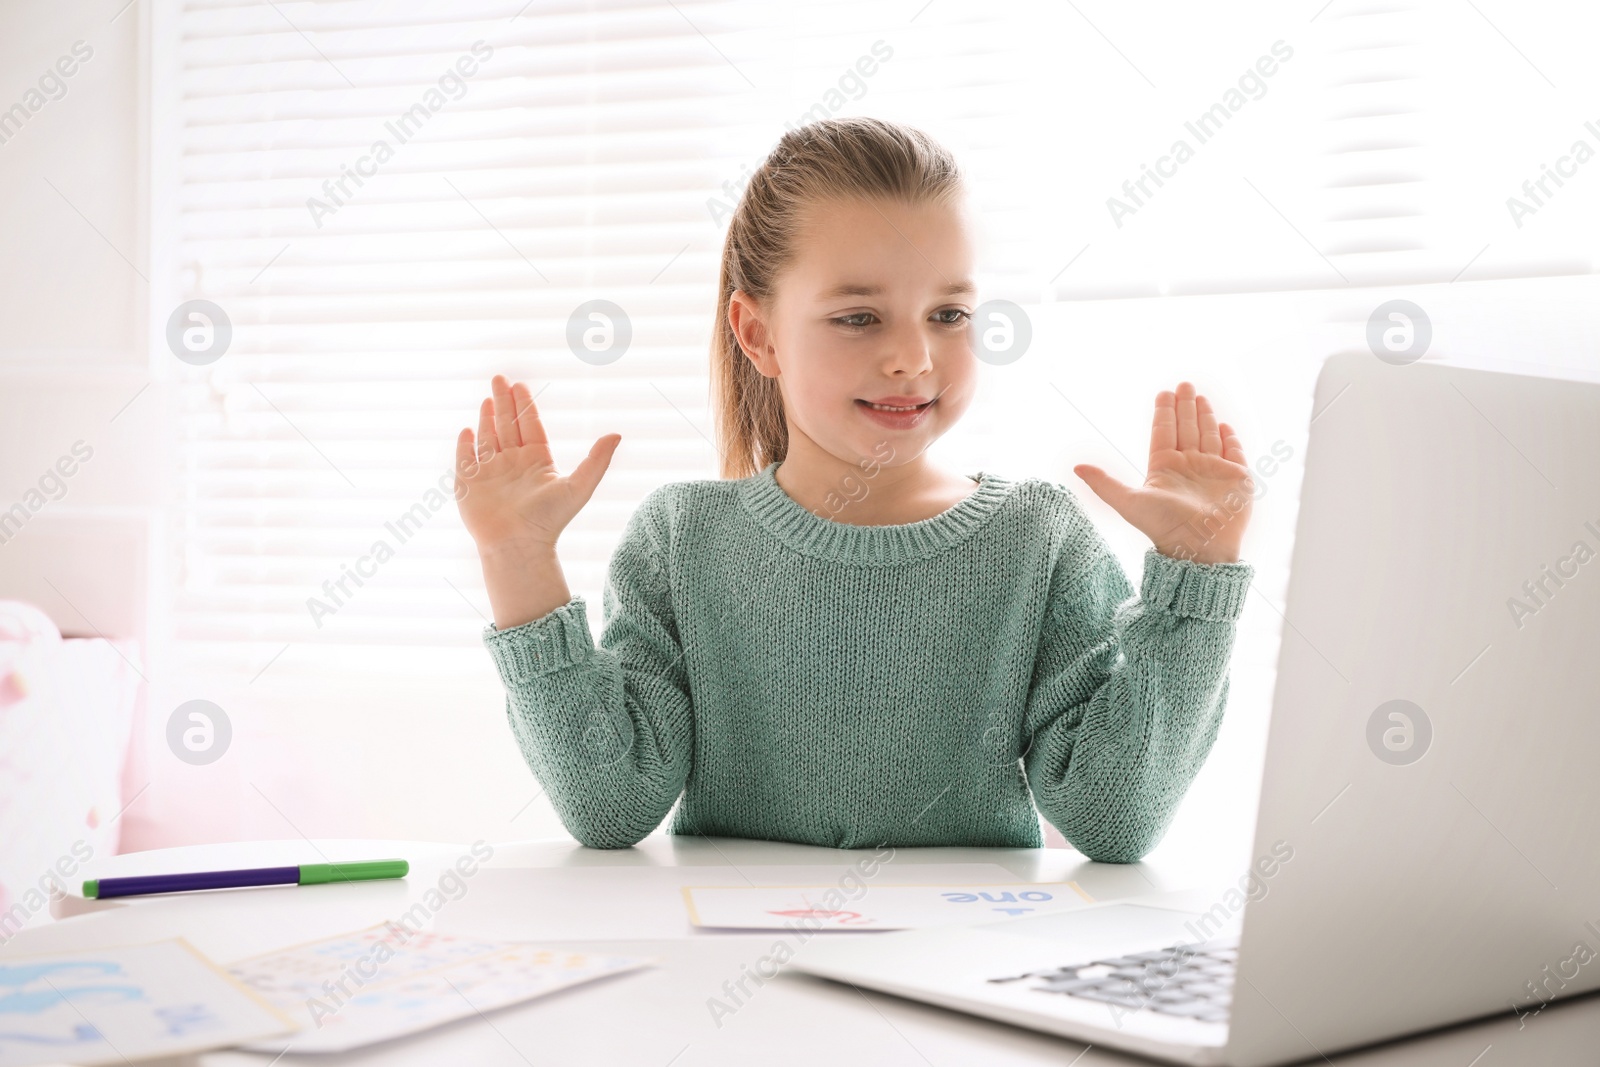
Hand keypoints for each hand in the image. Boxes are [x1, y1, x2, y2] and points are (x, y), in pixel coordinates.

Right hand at [455, 375, 620, 550]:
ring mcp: (491, 474)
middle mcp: (513, 465)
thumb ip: (597, 460)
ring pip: (488, 439)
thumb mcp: (579, 487)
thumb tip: (617, 434)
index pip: (530, 426)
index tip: (520, 385)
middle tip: (500, 378)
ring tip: (487, 397)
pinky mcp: (470, 485)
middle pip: (508, 426)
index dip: (524, 406)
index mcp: (537, 462)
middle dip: (503, 402)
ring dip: (486, 418)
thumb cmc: (549, 520)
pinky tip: (467, 430)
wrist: (518, 546)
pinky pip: (466, 459)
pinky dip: (466, 444)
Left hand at [1073, 382, 1252, 564]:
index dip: (1164, 413)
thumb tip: (1076, 468)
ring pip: (1208, 436)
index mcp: (1164, 468)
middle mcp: (1188, 467)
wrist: (1201, 548)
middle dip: (1185, 407)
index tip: (1163, 393)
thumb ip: (1104, 484)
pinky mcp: (1237, 479)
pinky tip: (1225, 426)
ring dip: (1205, 417)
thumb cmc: (1164, 527)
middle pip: (1186, 429)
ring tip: (1201, 397)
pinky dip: (1230, 439)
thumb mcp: (1129, 503)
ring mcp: (1213, 472)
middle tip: (1184, 384)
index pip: (1164, 433)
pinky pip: (1234, 453)